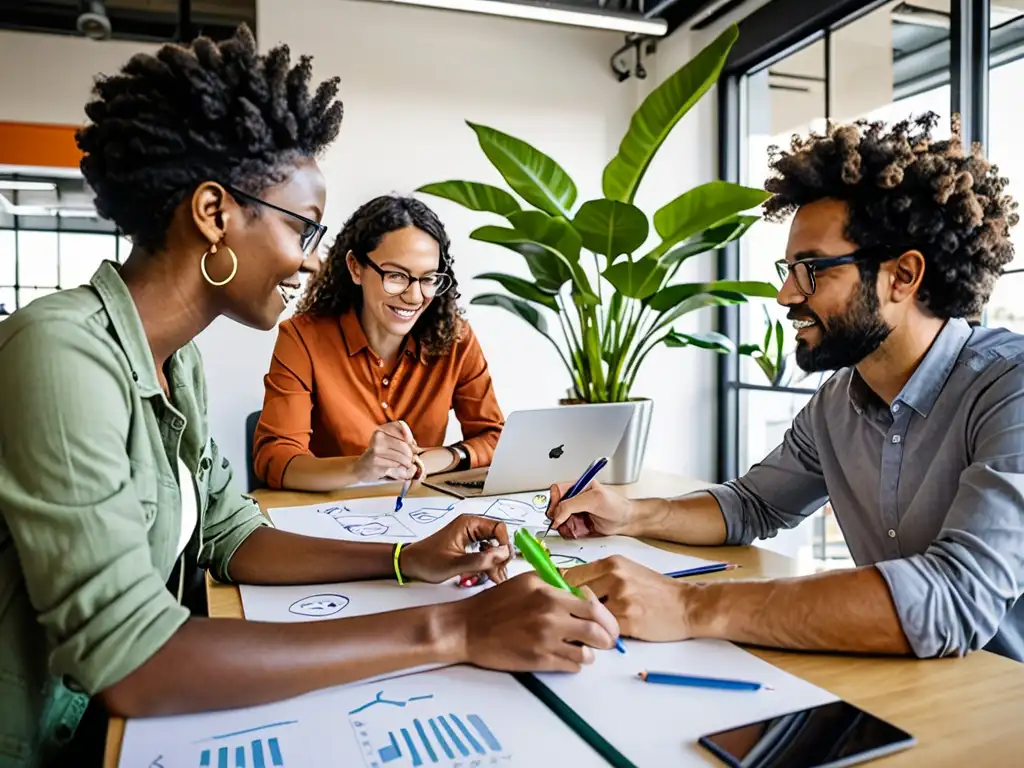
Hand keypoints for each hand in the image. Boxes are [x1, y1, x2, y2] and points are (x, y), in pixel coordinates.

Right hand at [354, 420, 421, 481]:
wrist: (361, 469)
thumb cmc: (378, 456)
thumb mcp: (387, 444)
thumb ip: (402, 441)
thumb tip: (416, 448)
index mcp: (380, 430)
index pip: (400, 425)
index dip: (409, 436)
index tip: (410, 443)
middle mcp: (378, 438)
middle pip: (404, 444)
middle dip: (410, 453)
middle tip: (410, 458)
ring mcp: (376, 450)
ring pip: (402, 457)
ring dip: (407, 463)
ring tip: (405, 465)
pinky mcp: (376, 463)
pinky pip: (396, 466)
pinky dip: (400, 469)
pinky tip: (397, 470)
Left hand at [401, 515, 511, 584]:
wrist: (411, 564)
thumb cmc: (426, 560)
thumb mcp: (454, 563)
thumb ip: (479, 560)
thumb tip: (502, 555)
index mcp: (469, 524)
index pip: (499, 528)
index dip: (504, 544)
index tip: (502, 561)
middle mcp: (472, 527)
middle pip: (499, 538)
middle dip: (500, 557)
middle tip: (497, 574)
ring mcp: (471, 536)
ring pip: (494, 547)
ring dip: (496, 562)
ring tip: (494, 578)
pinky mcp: (469, 546)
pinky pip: (486, 552)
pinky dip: (489, 564)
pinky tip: (487, 575)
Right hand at [451, 573, 620, 671]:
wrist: (467, 628)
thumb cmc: (494, 604)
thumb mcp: (526, 582)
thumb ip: (555, 586)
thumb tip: (580, 595)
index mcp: (549, 593)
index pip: (593, 605)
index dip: (605, 615)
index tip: (606, 621)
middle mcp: (550, 616)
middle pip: (597, 630)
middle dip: (606, 637)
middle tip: (606, 640)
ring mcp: (545, 640)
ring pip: (587, 653)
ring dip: (590, 653)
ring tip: (584, 650)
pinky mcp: (538, 660)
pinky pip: (571, 666)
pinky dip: (575, 664)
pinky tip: (567, 658)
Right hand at [546, 480, 636, 538]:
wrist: (626, 521)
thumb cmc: (616, 506)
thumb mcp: (593, 500)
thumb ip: (572, 504)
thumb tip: (557, 514)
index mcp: (577, 487)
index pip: (556, 491)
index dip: (554, 501)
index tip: (556, 512)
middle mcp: (574, 499)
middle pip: (555, 507)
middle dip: (557, 517)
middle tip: (563, 522)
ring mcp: (575, 512)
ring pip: (559, 520)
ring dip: (563, 526)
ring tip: (573, 528)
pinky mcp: (578, 524)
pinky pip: (566, 530)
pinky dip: (569, 533)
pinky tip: (577, 532)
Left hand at [563, 556, 689, 641]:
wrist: (687, 605)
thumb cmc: (657, 590)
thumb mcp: (628, 571)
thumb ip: (601, 576)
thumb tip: (571, 585)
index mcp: (612, 563)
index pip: (571, 575)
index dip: (563, 591)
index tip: (562, 601)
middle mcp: (614, 577)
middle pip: (574, 594)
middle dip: (572, 608)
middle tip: (572, 618)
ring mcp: (620, 598)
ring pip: (587, 612)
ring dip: (585, 622)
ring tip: (589, 627)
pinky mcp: (627, 619)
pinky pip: (602, 629)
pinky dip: (600, 634)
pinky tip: (605, 635)